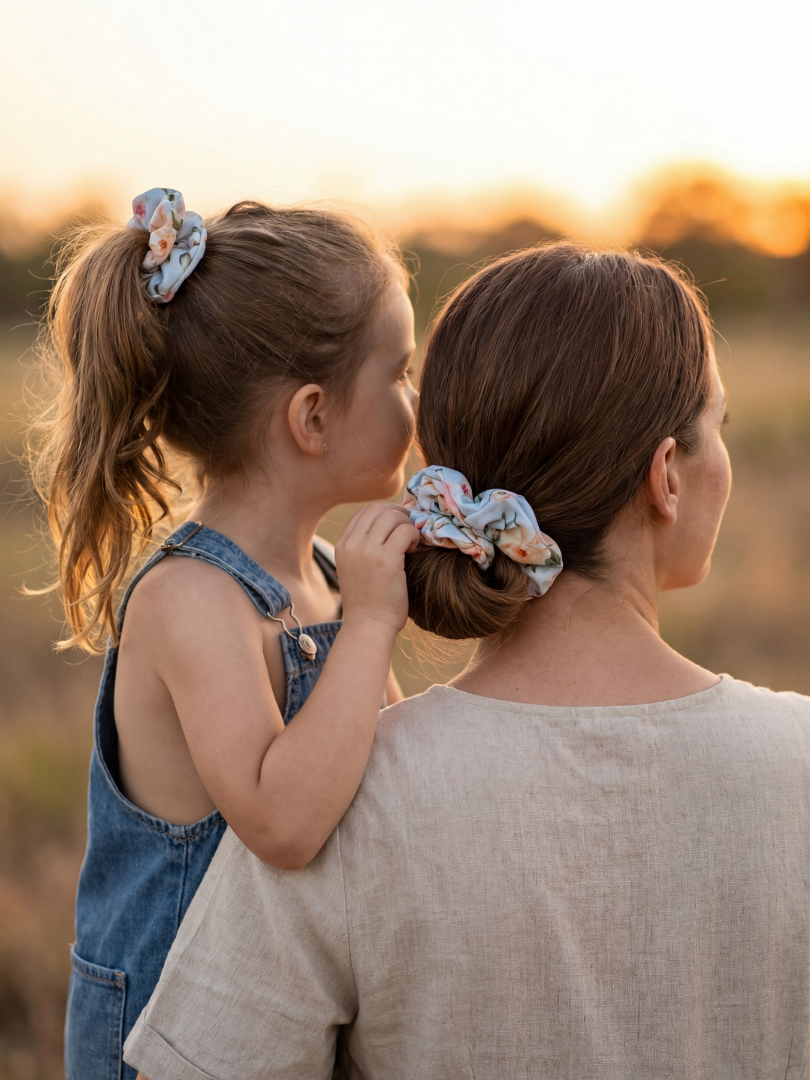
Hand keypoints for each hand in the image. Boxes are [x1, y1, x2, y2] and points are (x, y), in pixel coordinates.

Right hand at [335, 503, 419, 634]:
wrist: (368, 627)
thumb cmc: (368, 602)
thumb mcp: (356, 569)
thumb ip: (364, 548)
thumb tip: (390, 525)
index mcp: (342, 545)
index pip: (363, 513)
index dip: (384, 513)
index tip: (397, 523)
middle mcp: (352, 544)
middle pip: (377, 510)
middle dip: (397, 514)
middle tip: (409, 527)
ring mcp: (367, 550)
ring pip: (392, 516)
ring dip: (407, 524)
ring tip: (411, 542)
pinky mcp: (386, 559)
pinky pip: (405, 531)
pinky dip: (414, 536)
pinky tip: (414, 550)